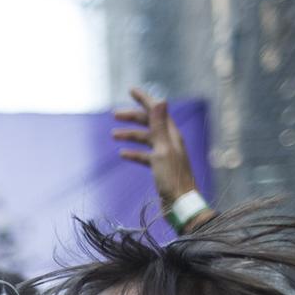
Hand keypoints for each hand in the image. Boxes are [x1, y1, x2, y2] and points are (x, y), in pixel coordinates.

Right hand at [111, 86, 200, 208]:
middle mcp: (169, 142)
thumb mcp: (163, 150)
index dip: (144, 99)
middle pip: (149, 123)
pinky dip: (134, 152)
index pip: (157, 111)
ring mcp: (165, 155)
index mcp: (171, 135)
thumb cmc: (172, 179)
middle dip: (132, 117)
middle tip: (114, 115)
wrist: (180, 204)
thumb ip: (159, 126)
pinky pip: (145, 155)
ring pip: (145, 139)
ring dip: (130, 135)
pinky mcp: (160, 168)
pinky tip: (123, 154)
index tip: (130, 90)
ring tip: (113, 135)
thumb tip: (160, 100)